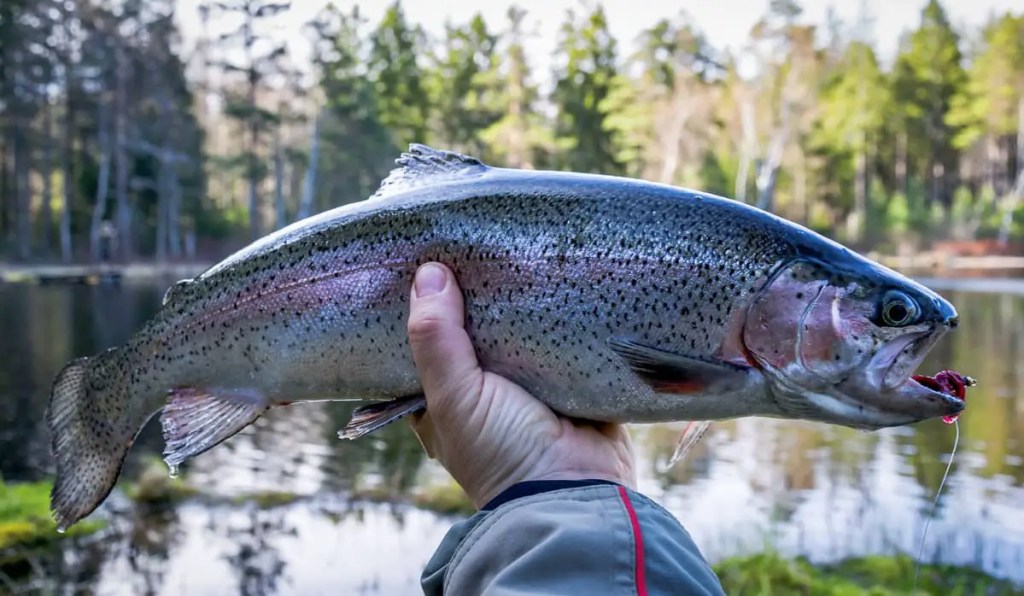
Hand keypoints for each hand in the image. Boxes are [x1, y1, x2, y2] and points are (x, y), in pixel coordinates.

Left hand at [405, 263, 635, 507]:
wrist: (579, 491)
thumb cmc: (502, 453)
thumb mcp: (454, 397)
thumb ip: (437, 339)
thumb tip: (428, 273)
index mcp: (445, 401)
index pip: (428, 343)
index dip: (427, 307)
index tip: (429, 259)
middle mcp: (487, 391)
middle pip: (478, 330)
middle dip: (480, 296)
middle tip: (479, 242)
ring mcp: (532, 385)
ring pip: (523, 330)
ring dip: (524, 301)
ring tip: (519, 246)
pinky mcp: (575, 380)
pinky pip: (567, 337)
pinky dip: (564, 314)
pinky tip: (560, 275)